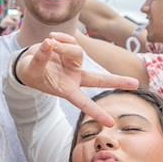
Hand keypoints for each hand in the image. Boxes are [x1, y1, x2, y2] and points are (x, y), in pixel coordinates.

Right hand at [16, 33, 139, 127]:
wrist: (27, 63)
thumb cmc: (30, 72)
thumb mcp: (32, 68)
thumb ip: (41, 57)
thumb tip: (49, 43)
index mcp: (67, 90)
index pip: (84, 103)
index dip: (96, 112)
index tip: (110, 123)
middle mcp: (75, 78)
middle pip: (99, 80)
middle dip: (117, 81)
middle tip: (135, 84)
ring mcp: (75, 65)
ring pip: (77, 52)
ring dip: (63, 46)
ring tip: (48, 43)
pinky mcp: (72, 52)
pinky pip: (71, 41)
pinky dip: (61, 38)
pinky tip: (50, 39)